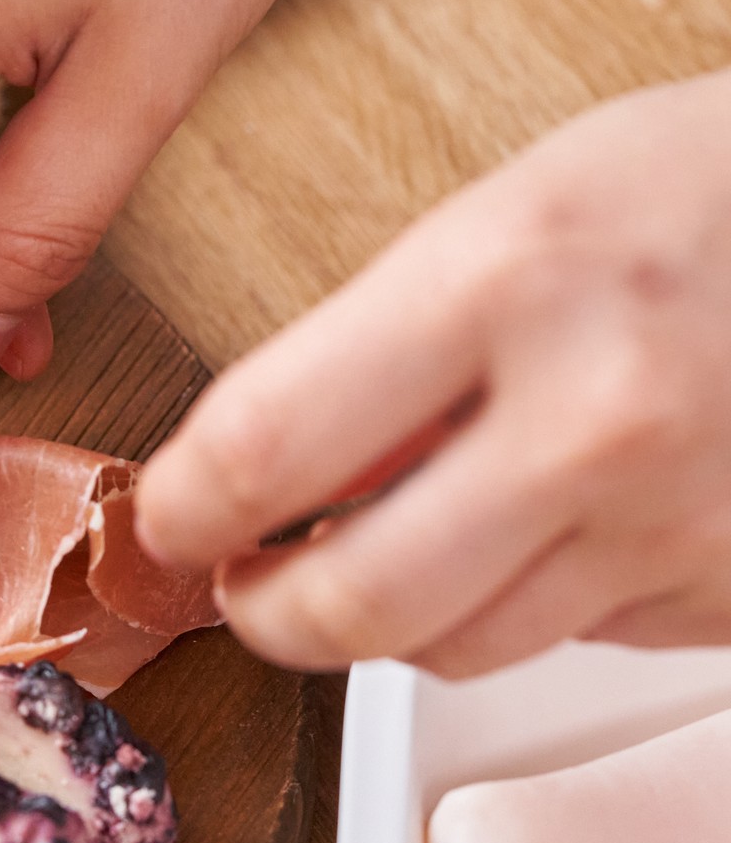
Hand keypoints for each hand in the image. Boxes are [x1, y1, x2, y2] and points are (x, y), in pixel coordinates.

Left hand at [136, 69, 730, 676]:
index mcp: (508, 279)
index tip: (168, 517)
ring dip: (384, 617)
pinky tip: (528, 533)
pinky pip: (563, 638)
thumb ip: (382, 349)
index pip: (269, 446)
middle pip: (352, 606)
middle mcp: (596, 417)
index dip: (184, 507)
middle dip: (265, 612)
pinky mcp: (729, 591)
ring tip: (377, 551)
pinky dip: (512, 603)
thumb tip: (275, 474)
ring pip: (451, 650)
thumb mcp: (510, 212)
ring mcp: (677, 522)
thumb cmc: (697, 192)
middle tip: (246, 582)